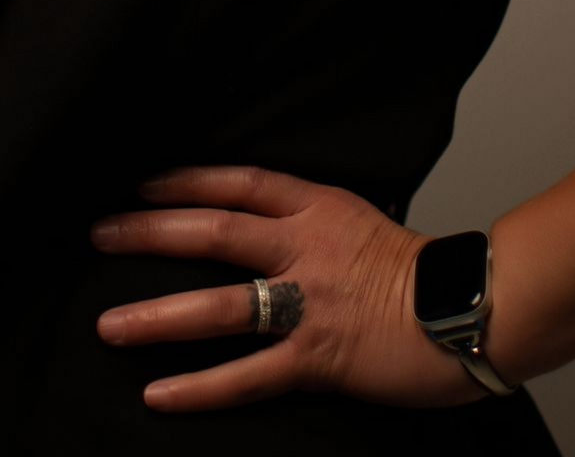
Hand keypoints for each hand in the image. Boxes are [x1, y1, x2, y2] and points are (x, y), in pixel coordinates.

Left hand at [88, 164, 486, 412]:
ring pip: (222, 306)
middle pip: (215, 231)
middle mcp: (306, 248)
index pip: (239, 183)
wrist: (473, 309)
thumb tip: (269, 220)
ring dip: (159, 315)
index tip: (142, 183)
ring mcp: (311, 303)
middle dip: (152, 232)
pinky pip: (249, 374)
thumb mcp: (363, 221)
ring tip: (109, 325)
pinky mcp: (318, 358)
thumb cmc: (425, 271)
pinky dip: (201, 386)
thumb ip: (314, 221)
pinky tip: (160, 393)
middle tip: (102, 234)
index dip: (187, 180)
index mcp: (318, 207)